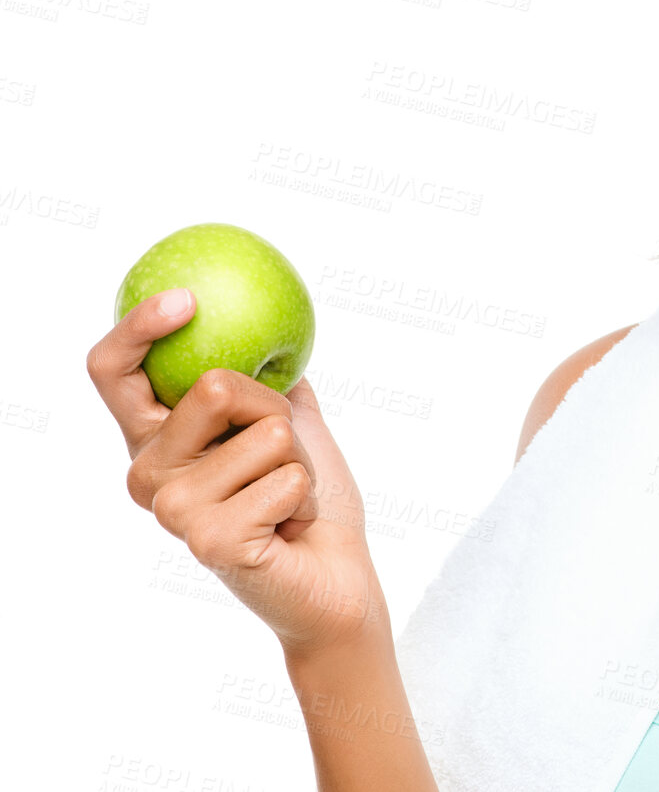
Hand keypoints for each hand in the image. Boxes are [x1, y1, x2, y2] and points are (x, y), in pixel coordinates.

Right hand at [88, 288, 387, 658]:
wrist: (334, 570)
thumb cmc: (306, 492)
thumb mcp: (284, 417)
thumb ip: (262, 372)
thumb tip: (260, 308)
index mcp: (154, 438)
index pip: (113, 371)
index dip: (138, 327)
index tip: (187, 299)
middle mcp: (148, 473)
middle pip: (216, 386)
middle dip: (277, 412)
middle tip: (280, 457)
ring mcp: (171, 511)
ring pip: (265, 431)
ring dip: (298, 460)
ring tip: (285, 496)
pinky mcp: (208, 541)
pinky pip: (285, 476)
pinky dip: (306, 493)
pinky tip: (288, 526)